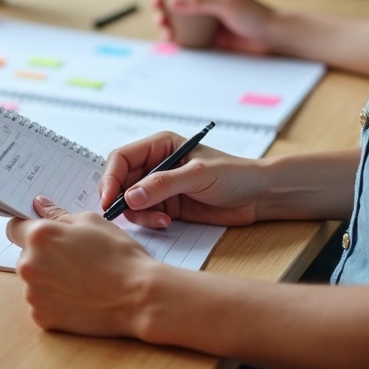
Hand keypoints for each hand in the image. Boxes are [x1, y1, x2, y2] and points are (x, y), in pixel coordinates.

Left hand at [6, 196, 160, 336]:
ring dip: (48, 279)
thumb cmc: (119, 256)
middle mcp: (29, 265)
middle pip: (25, 256)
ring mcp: (33, 293)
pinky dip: (55, 301)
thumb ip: (58, 214)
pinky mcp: (41, 317)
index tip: (41, 235)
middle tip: (73, 259)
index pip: (14, 227)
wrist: (139, 297)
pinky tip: (78, 297)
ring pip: (33, 280)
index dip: (27, 229)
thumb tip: (39, 205)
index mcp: (39, 236)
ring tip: (80, 280)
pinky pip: (41, 303)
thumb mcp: (91, 222)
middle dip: (43, 256)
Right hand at [101, 131, 265, 227]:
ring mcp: (159, 187)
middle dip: (121, 198)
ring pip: (130, 201)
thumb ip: (163, 184)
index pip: (121, 158)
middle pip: (120, 181)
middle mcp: (155, 165)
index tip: (109, 198)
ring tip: (160, 219)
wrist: (258, 196)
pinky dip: (150, 221)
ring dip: (138, 213)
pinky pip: (144, 214)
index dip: (110, 177)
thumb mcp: (197, 175)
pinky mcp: (166, 206)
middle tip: (122, 215)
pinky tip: (166, 222)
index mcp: (159, 146)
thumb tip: (130, 196)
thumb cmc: (234, 174)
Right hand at [142, 0, 278, 54]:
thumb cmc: (257, 15)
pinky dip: (172, 37)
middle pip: (171, 0)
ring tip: (162, 22)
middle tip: (156, 3)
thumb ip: (200, 1)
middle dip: (157, 1)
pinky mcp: (206, 39)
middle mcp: (202, 3)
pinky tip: (169, 37)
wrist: (275, 37)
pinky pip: (183, 38)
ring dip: (162, 20)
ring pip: (174, 19)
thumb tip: (172, 1)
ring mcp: (203, 21)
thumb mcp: (228, 2)